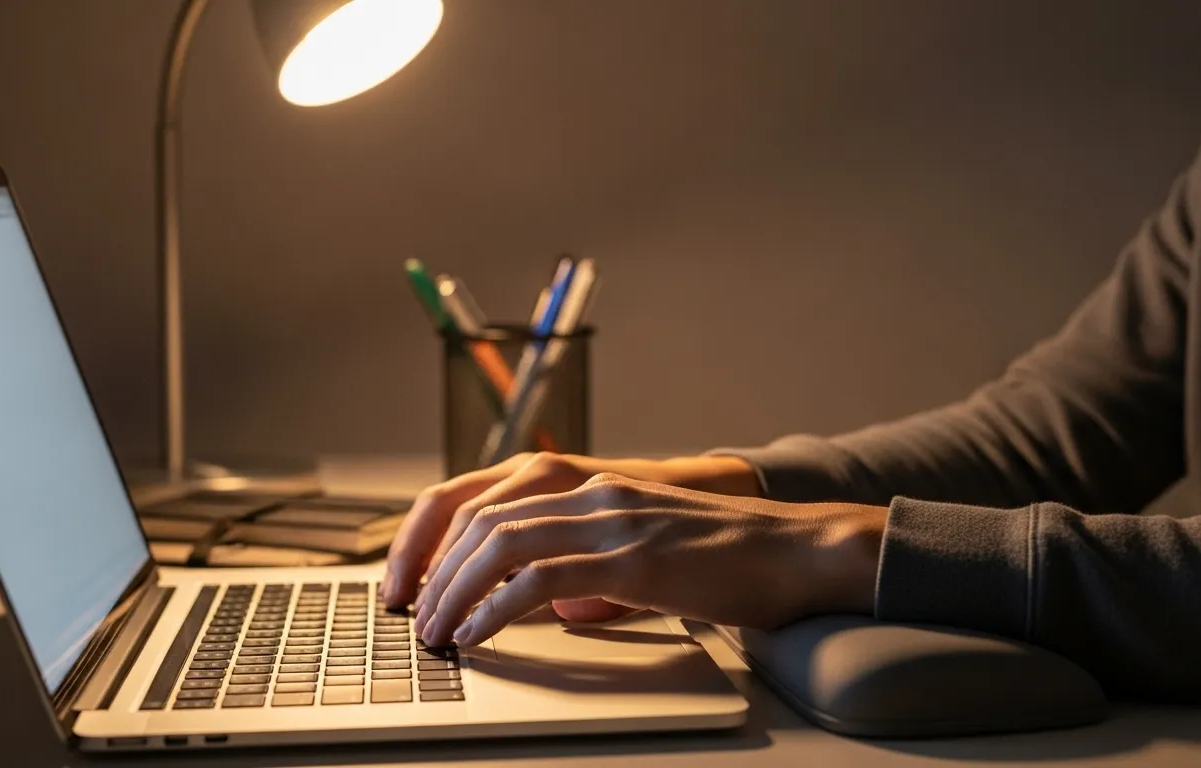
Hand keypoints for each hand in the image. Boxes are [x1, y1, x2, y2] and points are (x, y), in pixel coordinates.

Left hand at [413, 473, 886, 647]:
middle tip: (411, 613)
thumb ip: (588, 561)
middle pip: (479, 515)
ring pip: (501, 543)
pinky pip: (541, 581)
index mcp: (590, 482)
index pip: (481, 493)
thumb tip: (545, 602)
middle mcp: (593, 489)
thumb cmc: (723, 554)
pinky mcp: (633, 560)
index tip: (405, 577)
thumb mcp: (641, 543)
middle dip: (428, 567)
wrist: (795, 550)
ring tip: (436, 631)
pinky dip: (495, 609)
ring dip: (454, 590)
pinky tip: (478, 635)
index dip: (429, 533)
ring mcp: (612, 520)